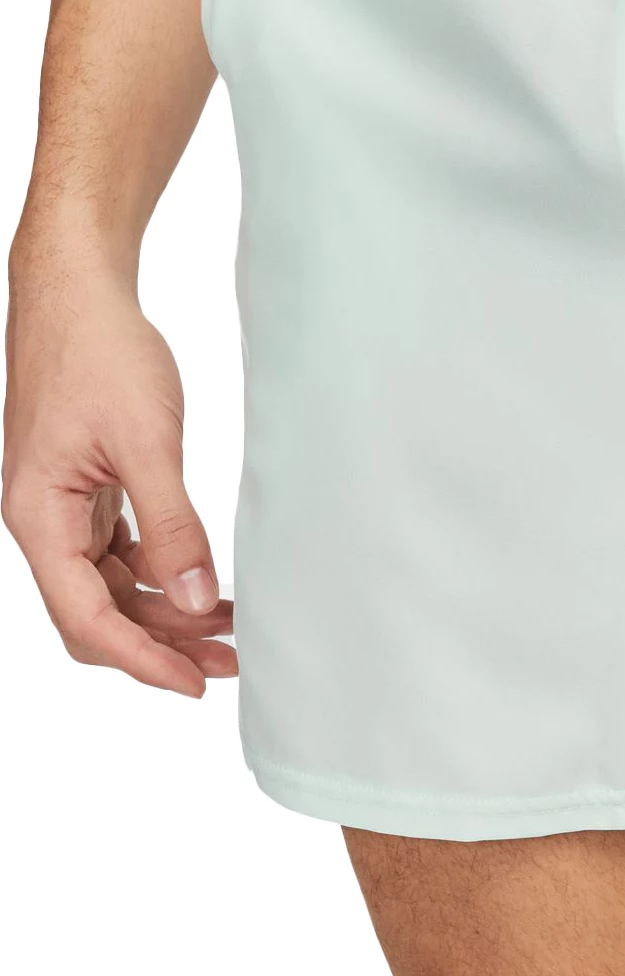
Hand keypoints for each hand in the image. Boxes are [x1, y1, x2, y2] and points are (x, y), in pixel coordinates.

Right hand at [4, 231, 234, 693]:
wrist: (78, 292)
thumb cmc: (100, 354)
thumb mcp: (146, 442)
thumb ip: (173, 526)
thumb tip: (198, 602)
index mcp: (39, 519)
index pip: (86, 619)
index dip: (142, 660)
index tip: (196, 684)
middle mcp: (44, 522)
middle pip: (99, 613)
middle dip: (162, 645)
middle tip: (232, 662)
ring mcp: (66, 507)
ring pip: (114, 587)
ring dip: (169, 613)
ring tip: (233, 629)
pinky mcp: (90, 489)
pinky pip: (123, 553)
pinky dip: (165, 574)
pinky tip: (206, 584)